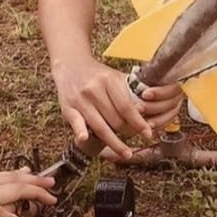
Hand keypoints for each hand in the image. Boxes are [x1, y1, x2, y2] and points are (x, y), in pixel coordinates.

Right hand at [54, 56, 181, 157]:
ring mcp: (80, 99)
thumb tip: (145, 109)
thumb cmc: (97, 74)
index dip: (138, 122)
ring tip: (126, 153)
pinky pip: (76, 122)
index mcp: (109, 80)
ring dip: (114, 143)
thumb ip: (129, 91)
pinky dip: (81, 131)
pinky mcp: (68, 108)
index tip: (148, 133)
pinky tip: (86, 139)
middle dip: (128, 133)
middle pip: (115, 119)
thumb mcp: (115, 76)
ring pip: (100, 126)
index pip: (126, 106)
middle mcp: (94, 89)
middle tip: (136, 140)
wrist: (70, 64)